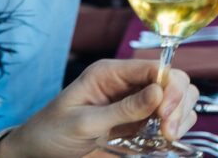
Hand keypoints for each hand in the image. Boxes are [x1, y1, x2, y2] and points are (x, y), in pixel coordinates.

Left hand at [0, 62, 198, 157]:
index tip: (168, 114)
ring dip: (181, 115)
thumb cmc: (51, 132)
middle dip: (178, 103)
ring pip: (177, 97)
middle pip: (173, 80)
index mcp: (111, 73)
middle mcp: (128, 82)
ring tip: (169, 136)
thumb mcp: (84, 123)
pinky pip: (170, 116)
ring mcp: (136, 101)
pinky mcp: (140, 120)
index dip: (170, 87)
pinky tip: (167, 138)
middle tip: (168, 131)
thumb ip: (124, 109)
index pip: (155, 67)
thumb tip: (159, 92)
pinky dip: (177, 126)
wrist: (36, 151)